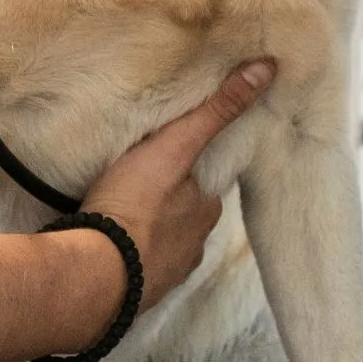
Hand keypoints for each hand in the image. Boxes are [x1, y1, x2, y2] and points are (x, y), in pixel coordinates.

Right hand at [79, 58, 275, 308]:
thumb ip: (217, 110)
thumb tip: (267, 69)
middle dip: (168, 200)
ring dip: (147, 229)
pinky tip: (110, 243)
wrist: (95, 275)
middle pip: (185, 213)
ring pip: (162, 242)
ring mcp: (164, 274)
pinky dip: (128, 254)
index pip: (206, 181)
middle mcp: (194, 246)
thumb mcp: (176, 146)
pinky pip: (136, 266)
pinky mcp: (134, 292)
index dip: (190, 167)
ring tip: (120, 209)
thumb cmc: (136, 205)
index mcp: (207, 210)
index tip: (171, 156)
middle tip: (139, 179)